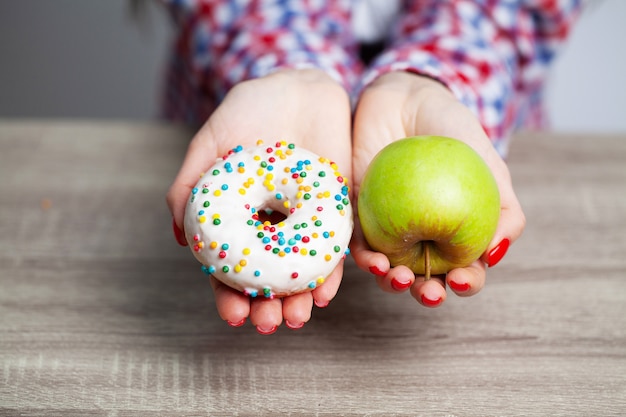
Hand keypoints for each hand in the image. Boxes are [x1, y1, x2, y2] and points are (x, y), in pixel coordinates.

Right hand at [167, 69, 352, 332]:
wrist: (300, 85)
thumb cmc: (249, 112)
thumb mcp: (210, 143)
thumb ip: (189, 186)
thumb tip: (182, 240)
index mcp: (242, 219)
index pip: (234, 267)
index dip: (230, 294)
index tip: (233, 315)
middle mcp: (274, 226)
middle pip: (270, 276)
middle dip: (267, 305)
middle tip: (266, 323)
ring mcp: (306, 220)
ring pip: (303, 269)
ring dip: (299, 298)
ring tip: (295, 317)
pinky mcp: (337, 209)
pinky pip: (336, 246)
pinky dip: (332, 272)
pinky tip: (325, 293)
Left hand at [350, 72, 524, 306]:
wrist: (404, 100)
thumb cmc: (451, 132)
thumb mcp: (490, 165)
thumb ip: (506, 209)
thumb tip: (496, 254)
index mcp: (457, 233)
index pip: (466, 270)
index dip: (466, 284)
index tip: (460, 280)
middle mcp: (423, 238)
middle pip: (425, 280)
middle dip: (427, 294)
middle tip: (429, 291)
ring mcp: (390, 230)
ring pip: (390, 271)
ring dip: (393, 284)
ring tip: (396, 277)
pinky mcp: (359, 217)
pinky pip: (358, 245)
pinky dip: (364, 258)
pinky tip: (372, 260)